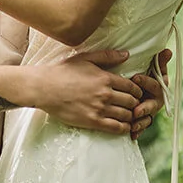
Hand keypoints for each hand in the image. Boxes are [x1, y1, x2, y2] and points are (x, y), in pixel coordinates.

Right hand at [30, 48, 144, 136]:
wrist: (44, 88)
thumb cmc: (63, 72)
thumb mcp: (85, 58)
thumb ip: (107, 56)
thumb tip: (127, 54)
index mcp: (105, 78)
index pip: (132, 87)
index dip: (138, 91)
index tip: (136, 94)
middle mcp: (106, 94)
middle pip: (132, 102)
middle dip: (136, 104)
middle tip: (135, 106)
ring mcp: (100, 109)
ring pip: (126, 115)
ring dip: (131, 116)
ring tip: (130, 116)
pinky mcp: (92, 121)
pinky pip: (116, 127)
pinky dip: (124, 128)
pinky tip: (124, 126)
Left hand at [129, 57, 168, 140]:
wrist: (137, 90)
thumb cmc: (143, 76)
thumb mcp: (150, 67)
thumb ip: (159, 61)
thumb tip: (168, 50)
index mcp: (159, 86)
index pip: (155, 83)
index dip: (146, 81)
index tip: (135, 78)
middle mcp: (156, 99)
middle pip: (153, 104)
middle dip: (145, 107)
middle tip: (137, 109)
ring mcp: (150, 111)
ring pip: (148, 118)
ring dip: (141, 122)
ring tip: (134, 124)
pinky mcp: (144, 120)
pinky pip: (142, 127)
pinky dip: (137, 131)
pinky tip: (132, 135)